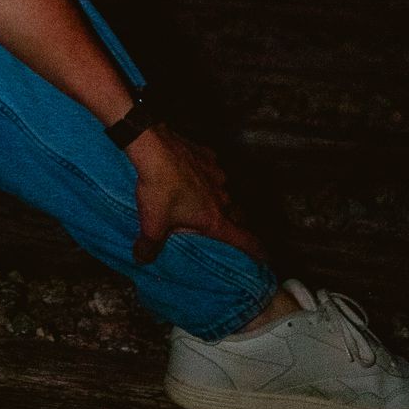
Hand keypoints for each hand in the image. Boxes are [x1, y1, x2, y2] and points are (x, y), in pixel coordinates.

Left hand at [125, 123, 267, 266]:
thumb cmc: (158, 188)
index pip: (245, 240)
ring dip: (217, 199)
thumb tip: (142, 259)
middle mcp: (223, 197)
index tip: (266, 259)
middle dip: (234, 225)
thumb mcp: (152, 223)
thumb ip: (149, 246)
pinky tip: (191, 175)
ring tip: (201, 202)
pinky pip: (213, 170)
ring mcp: (218, 174)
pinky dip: (207, 176)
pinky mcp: (208, 156)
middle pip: (238, 216)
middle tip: (224, 231)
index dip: (257, 251)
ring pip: (225, 192)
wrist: (155, 148)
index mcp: (214, 219)